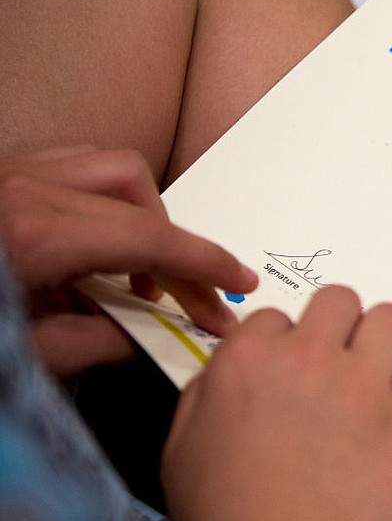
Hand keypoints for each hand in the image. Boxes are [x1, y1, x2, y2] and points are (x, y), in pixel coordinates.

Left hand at [0, 146, 258, 375]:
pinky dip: (108, 195)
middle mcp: (28, 191)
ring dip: (148, 215)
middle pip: (145, 207)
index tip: (239, 283)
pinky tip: (101, 235)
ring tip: (141, 267)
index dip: (206, 263)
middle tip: (197, 303)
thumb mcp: (27, 357)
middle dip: (183, 257)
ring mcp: (14, 173)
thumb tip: (153, 337)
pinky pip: (78, 163)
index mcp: (34, 237)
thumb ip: (100, 345)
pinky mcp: (5, 171)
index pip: (150, 240)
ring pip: (119, 170)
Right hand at [161, 286, 391, 520]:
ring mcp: (364, 382)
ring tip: (374, 374)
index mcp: (247, 359)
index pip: (273, 317)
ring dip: (382, 340)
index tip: (285, 374)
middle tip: (334, 364)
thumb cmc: (225, 520)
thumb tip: (225, 377)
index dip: (280, 345)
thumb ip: (203, 398)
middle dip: (336, 325)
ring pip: (391, 318)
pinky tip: (389, 420)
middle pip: (338, 299)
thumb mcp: (180, 453)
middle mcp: (309, 355)